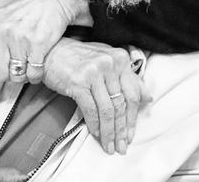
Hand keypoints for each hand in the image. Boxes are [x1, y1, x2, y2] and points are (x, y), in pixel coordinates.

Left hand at [0, 0, 86, 82]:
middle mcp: (0, 30)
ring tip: (25, 63)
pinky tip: (37, 64)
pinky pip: (33, 74)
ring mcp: (19, 38)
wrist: (52, 0)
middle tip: (14, 64)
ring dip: (22, 75)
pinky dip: (36, 74)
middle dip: (6, 73)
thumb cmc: (19, 6)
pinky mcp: (38, 45)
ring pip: (15, 76)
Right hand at [42, 38, 149, 154]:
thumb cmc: (78, 57)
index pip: (132, 93)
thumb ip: (126, 77)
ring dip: (109, 132)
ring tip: (109, 146)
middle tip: (121, 146)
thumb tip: (147, 96)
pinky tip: (96, 134)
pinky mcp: (78, 81)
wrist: (50, 52)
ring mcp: (94, 72)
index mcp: (119, 58)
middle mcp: (109, 63)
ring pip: (107, 110)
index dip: (132, 118)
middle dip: (122, 130)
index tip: (130, 134)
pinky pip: (91, 110)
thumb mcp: (106, 61)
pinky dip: (94, 125)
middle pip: (121, 104)